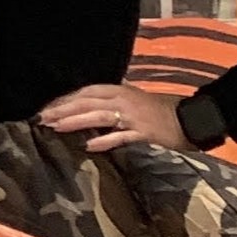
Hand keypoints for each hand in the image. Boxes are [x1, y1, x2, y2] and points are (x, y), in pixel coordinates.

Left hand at [38, 84, 185, 152]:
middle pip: (88, 101)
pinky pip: (122, 135)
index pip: (87, 92)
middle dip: (64, 109)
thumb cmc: (163, 111)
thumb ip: (113, 104)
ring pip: (100, 116)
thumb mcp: (135, 103)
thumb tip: (89, 110)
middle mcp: (125, 99)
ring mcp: (135, 115)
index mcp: (121, 91)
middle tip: (42, 117)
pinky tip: (89, 146)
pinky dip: (105, 140)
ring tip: (56, 126)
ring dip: (76, 121)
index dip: (66, 99)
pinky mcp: (145, 131)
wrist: (194, 118)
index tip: (47, 107)